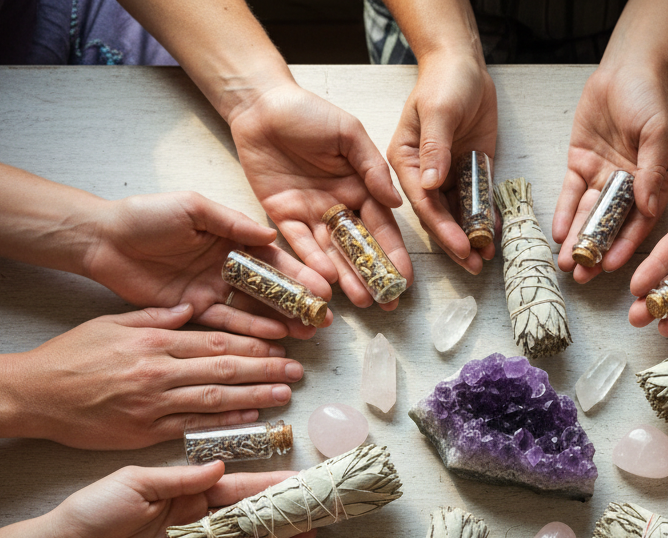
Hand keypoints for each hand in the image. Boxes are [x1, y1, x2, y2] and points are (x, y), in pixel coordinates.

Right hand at [13, 305, 300, 448]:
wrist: (33, 394)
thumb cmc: (70, 357)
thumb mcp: (111, 322)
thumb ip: (155, 316)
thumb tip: (192, 308)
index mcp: (153, 340)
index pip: (214, 339)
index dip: (252, 342)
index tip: (280, 343)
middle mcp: (159, 371)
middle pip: (223, 368)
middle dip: (265, 369)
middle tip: (297, 371)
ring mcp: (153, 403)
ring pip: (215, 398)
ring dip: (255, 396)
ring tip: (285, 394)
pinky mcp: (145, 431)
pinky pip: (193, 426)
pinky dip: (225, 423)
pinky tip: (252, 419)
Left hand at [45, 462, 315, 537]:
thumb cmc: (92, 511)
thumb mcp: (136, 482)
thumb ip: (182, 478)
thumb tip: (222, 468)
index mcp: (184, 490)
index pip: (236, 484)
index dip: (268, 483)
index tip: (298, 479)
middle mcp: (195, 517)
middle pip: (249, 513)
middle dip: (282, 510)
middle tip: (316, 507)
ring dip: (276, 536)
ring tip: (310, 532)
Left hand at [81, 191, 331, 338]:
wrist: (102, 239)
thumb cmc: (145, 215)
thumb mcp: (193, 208)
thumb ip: (232, 222)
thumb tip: (271, 235)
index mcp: (230, 239)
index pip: (272, 258)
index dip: (298, 272)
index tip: (322, 286)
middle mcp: (226, 266)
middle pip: (270, 287)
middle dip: (298, 303)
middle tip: (323, 318)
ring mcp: (212, 290)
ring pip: (253, 309)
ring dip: (281, 321)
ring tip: (306, 332)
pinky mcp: (193, 310)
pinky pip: (226, 323)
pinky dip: (250, 331)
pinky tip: (273, 336)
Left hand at [227, 81, 412, 309]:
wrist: (261, 104)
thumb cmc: (308, 112)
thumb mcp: (349, 134)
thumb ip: (372, 168)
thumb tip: (396, 203)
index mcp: (359, 187)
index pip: (382, 227)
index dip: (394, 253)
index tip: (405, 279)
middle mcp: (337, 205)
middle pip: (358, 247)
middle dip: (373, 276)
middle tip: (387, 303)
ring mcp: (309, 213)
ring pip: (331, 252)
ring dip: (346, 277)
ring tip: (362, 302)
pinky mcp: (281, 214)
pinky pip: (298, 242)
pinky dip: (311, 261)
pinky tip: (327, 278)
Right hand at [387, 52, 497, 274]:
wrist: (464, 66)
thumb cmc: (445, 82)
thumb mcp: (439, 111)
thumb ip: (435, 147)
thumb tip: (431, 183)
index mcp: (406, 162)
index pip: (423, 203)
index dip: (442, 228)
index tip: (461, 247)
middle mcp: (423, 174)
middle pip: (439, 216)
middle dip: (456, 242)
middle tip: (474, 265)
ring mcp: (447, 175)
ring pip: (458, 213)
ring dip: (471, 235)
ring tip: (486, 259)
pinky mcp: (469, 170)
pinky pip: (477, 200)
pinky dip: (485, 217)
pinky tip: (496, 234)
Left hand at [554, 63, 667, 282]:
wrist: (624, 70)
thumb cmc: (649, 98)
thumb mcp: (659, 131)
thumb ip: (654, 169)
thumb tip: (650, 207)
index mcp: (655, 184)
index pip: (640, 222)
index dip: (626, 245)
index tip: (612, 266)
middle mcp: (630, 187)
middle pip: (611, 225)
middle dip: (596, 251)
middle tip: (582, 276)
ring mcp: (603, 177)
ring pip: (588, 214)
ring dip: (577, 239)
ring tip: (564, 263)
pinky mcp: (580, 166)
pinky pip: (570, 194)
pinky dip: (563, 213)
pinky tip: (557, 233)